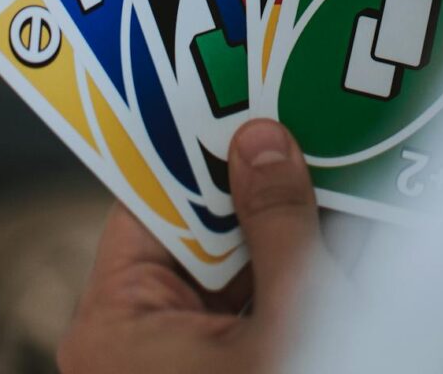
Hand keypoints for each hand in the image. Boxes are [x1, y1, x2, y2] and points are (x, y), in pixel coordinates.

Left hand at [58, 119, 321, 373]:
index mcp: (114, 324)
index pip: (150, 198)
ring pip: (229, 257)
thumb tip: (265, 143)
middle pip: (197, 224)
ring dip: (277, 227)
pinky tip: (328, 236)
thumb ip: (279, 227)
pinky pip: (245, 291)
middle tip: (295, 136)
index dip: (194, 144)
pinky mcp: (212, 359)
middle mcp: (133, 334)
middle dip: (251, 185)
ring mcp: (173, 349)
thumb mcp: (287, 320)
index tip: (231, 95)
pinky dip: (284, 267)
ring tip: (322, 185)